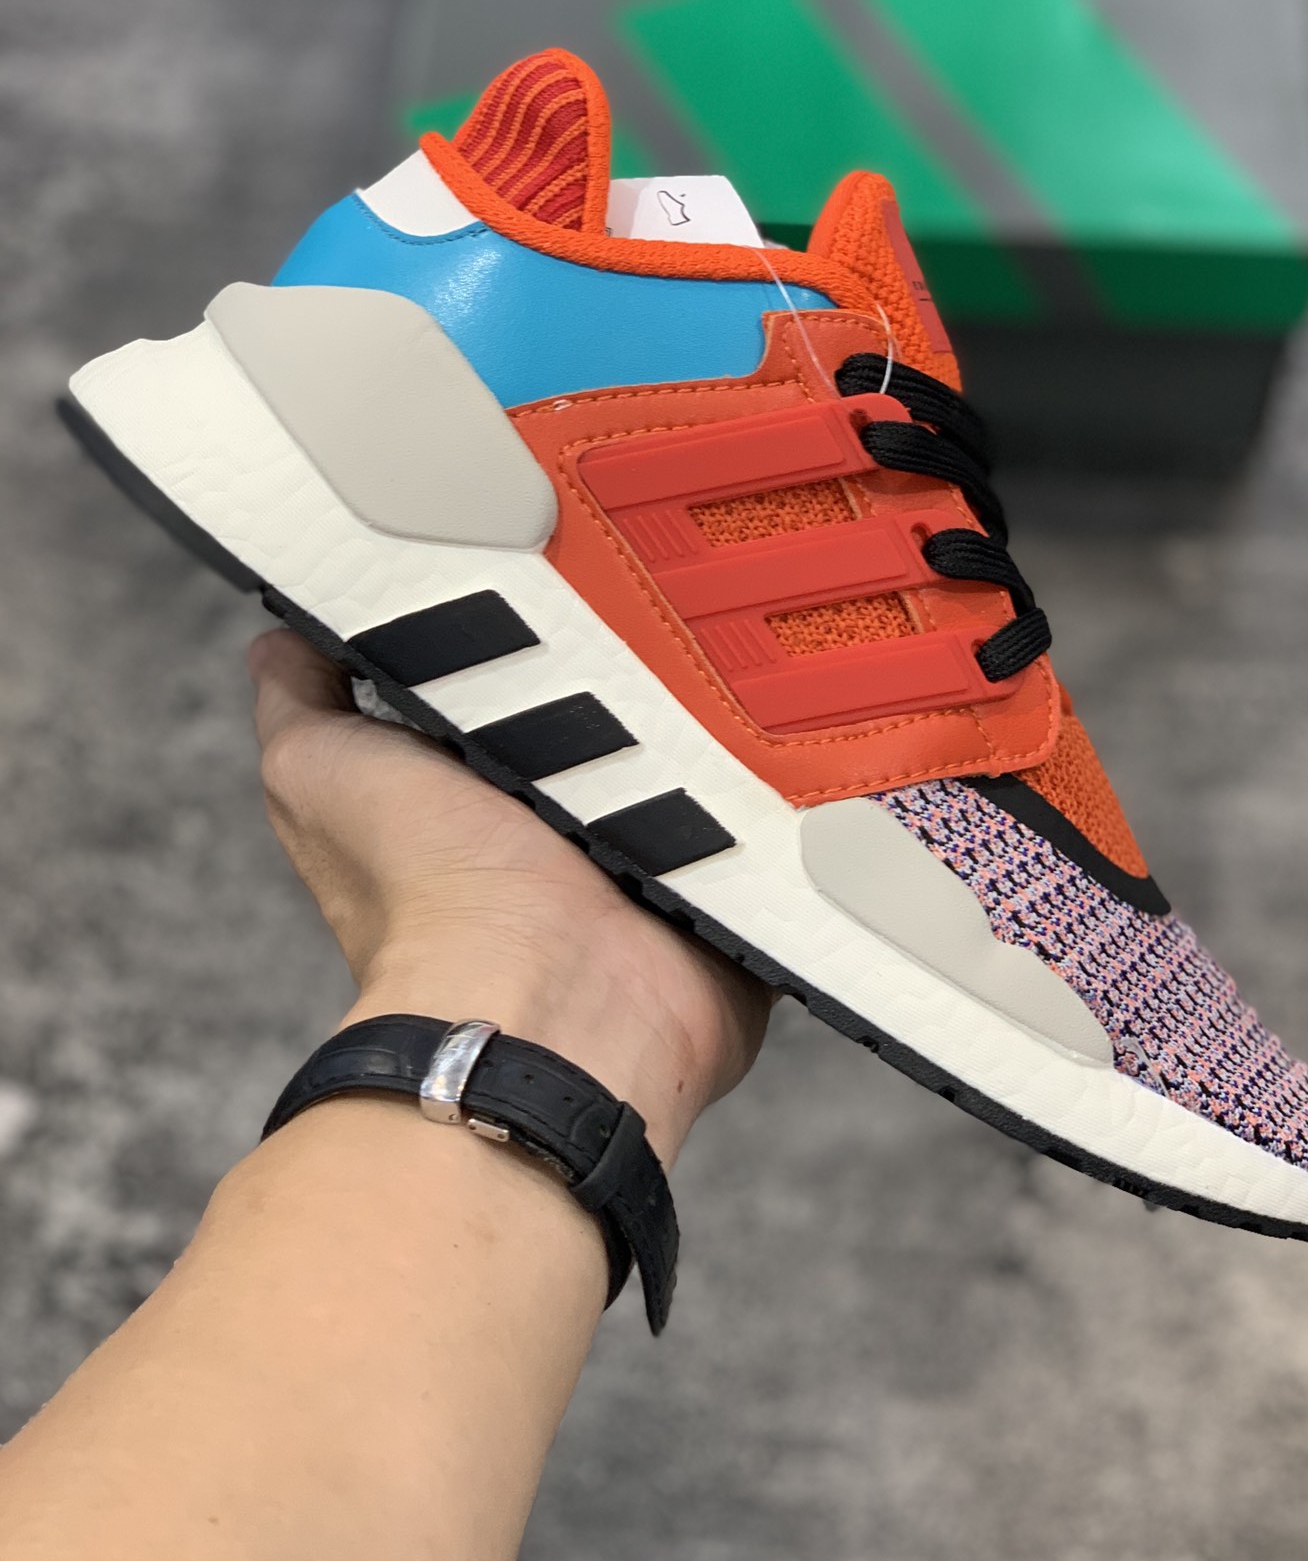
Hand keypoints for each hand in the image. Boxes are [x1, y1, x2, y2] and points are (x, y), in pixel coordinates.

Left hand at [248, 630, 770, 1164]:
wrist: (547, 999)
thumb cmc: (426, 896)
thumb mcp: (314, 770)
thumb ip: (300, 702)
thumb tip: (284, 634)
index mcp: (481, 791)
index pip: (517, 680)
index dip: (527, 625)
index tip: (547, 562)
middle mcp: (567, 827)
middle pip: (616, 704)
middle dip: (628, 658)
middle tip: (638, 602)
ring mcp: (655, 860)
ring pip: (700, 748)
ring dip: (704, 711)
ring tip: (705, 660)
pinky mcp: (729, 891)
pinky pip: (769, 815)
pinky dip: (771, 783)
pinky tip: (769, 730)